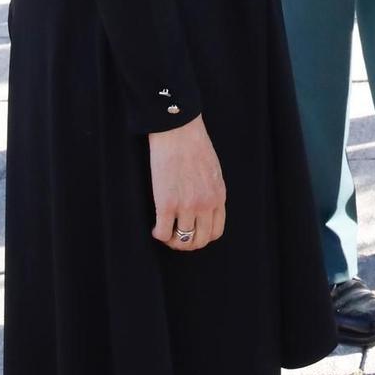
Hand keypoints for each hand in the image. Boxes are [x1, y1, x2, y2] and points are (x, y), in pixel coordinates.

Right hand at [149, 114, 224, 250]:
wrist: (178, 130)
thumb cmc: (193, 145)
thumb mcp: (213, 171)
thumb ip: (211, 191)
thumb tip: (204, 209)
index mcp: (218, 196)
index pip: (215, 232)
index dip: (202, 237)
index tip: (191, 232)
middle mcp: (205, 204)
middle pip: (199, 241)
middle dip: (187, 243)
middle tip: (175, 236)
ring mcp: (187, 205)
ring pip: (181, 240)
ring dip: (171, 241)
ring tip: (164, 232)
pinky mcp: (167, 204)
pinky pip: (163, 233)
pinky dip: (158, 234)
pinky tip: (155, 227)